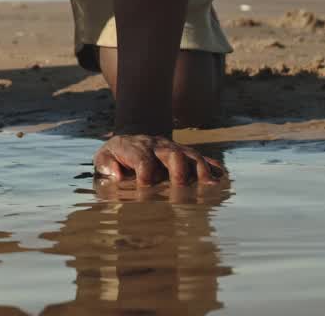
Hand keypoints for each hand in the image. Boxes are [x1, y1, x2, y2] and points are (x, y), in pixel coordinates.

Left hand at [94, 134, 225, 185]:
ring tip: (209, 184)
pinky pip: (202, 157)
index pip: (142, 158)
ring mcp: (174, 149)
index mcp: (135, 148)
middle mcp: (157, 146)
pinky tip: (221, 177)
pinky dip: (213, 166)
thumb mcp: (104, 156)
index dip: (145, 172)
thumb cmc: (116, 155)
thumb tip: (116, 174)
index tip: (145, 187)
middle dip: (178, 170)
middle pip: (172, 154)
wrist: (131, 138)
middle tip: (181, 187)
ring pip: (191, 155)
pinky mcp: (185, 154)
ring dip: (200, 169)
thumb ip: (105, 164)